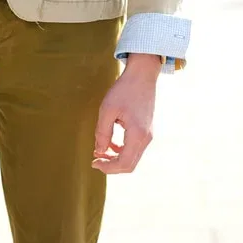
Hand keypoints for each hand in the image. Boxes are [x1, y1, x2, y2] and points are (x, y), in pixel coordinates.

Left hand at [92, 54, 161, 174]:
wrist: (142, 74)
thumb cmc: (124, 89)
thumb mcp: (107, 109)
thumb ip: (102, 133)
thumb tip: (99, 151)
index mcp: (137, 134)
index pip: (124, 164)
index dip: (108, 168)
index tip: (94, 162)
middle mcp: (146, 138)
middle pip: (129, 165)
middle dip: (111, 166)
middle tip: (96, 159)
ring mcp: (148, 134)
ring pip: (132, 157)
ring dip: (116, 158)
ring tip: (100, 151)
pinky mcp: (147, 129)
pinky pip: (135, 147)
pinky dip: (122, 150)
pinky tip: (111, 142)